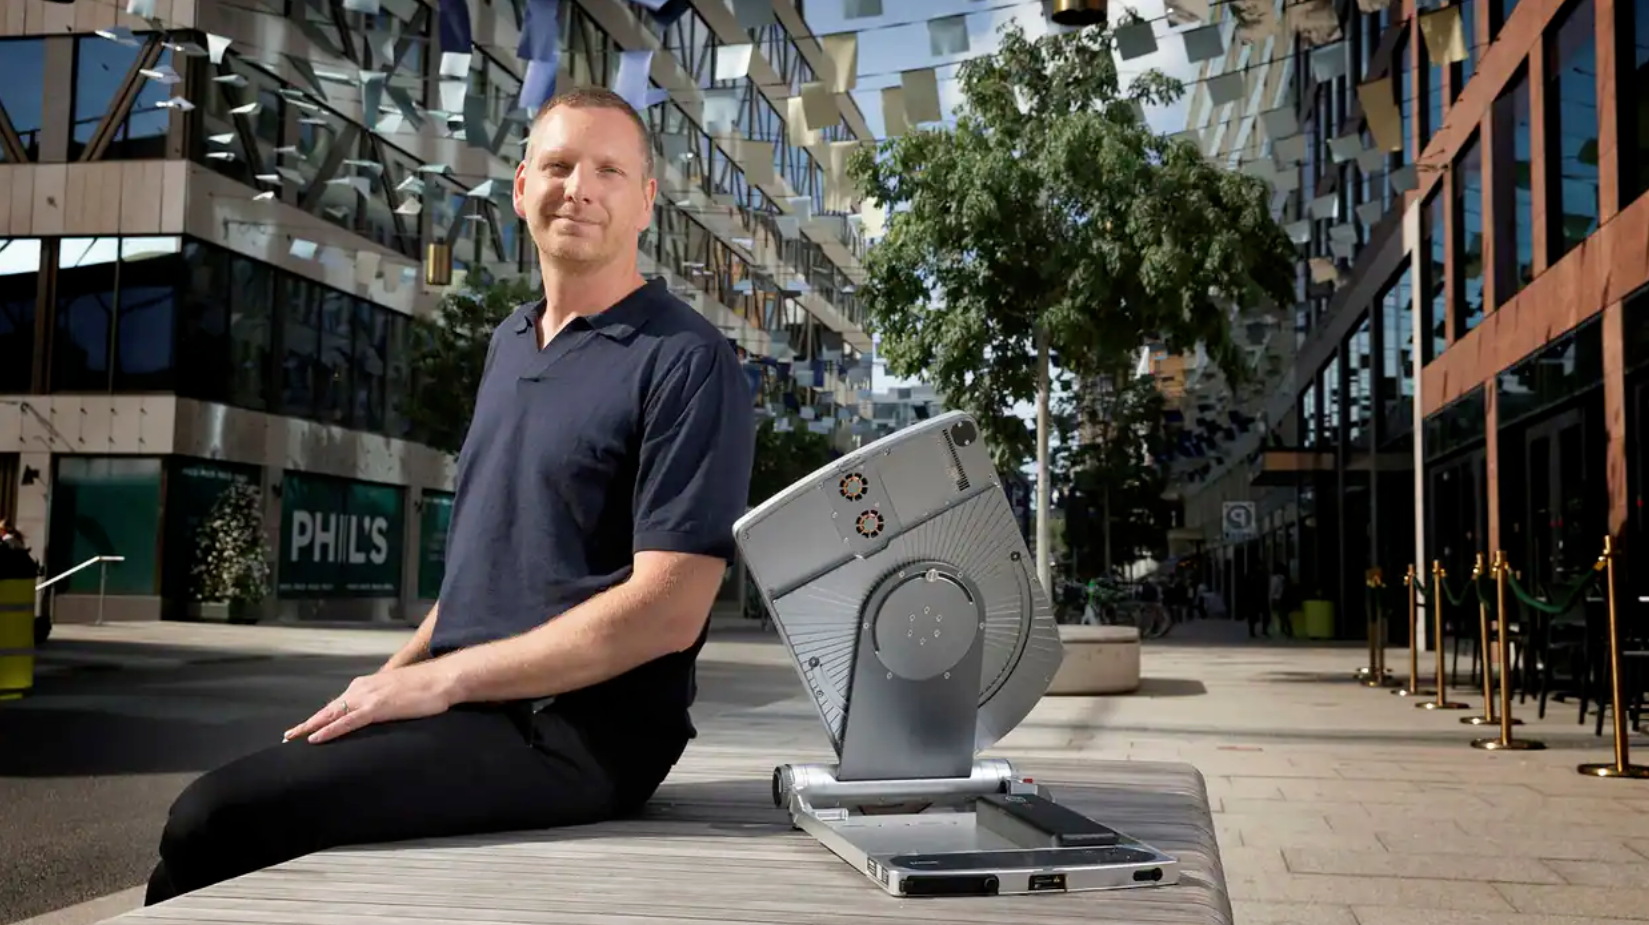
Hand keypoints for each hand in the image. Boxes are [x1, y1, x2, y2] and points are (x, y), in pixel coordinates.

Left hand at [284, 663, 456, 744]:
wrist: (443, 678)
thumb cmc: (428, 686)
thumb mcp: (400, 691)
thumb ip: (385, 699)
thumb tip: (381, 709)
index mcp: (367, 684)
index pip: (338, 703)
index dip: (320, 716)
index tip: (305, 727)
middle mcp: (362, 688)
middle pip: (328, 709)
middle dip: (307, 722)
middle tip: (287, 736)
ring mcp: (368, 697)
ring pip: (331, 715)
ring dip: (310, 727)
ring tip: (292, 739)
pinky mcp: (376, 708)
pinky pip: (347, 722)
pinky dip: (329, 731)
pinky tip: (315, 739)